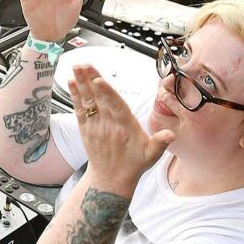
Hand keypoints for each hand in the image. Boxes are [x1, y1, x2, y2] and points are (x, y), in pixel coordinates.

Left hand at [70, 64, 174, 186]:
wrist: (111, 179)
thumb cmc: (133, 164)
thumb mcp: (151, 155)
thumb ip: (161, 142)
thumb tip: (172, 134)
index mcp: (124, 128)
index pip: (115, 106)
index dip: (106, 92)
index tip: (98, 80)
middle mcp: (107, 125)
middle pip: (98, 99)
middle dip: (90, 80)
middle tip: (84, 64)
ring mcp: (95, 126)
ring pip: (87, 101)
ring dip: (80, 83)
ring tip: (76, 67)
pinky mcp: (86, 129)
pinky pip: (79, 110)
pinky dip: (74, 96)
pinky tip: (71, 83)